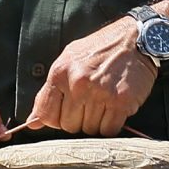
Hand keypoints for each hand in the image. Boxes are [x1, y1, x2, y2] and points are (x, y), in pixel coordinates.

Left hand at [28, 16, 159, 136]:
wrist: (136, 38)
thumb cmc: (100, 49)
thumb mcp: (68, 61)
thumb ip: (48, 92)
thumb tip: (31, 123)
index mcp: (60, 73)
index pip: (47, 115)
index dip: (56, 119)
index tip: (67, 111)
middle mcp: (78, 84)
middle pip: (69, 126)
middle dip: (78, 119)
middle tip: (90, 102)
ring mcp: (100, 93)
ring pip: (89, 129)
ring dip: (96, 121)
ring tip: (104, 101)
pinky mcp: (121, 102)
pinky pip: (109, 130)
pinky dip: (112, 124)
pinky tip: (115, 107)